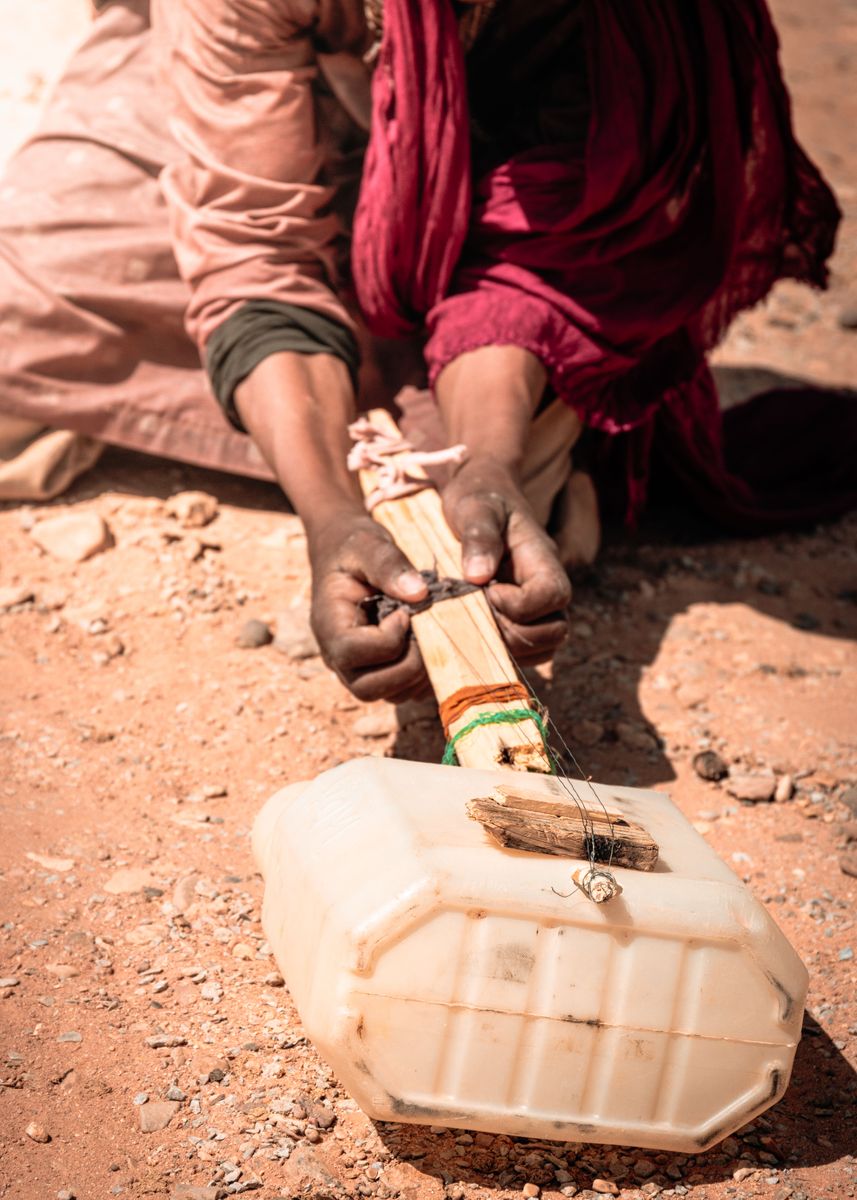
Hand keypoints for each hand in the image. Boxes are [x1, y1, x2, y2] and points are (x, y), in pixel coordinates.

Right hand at [308, 510, 431, 701]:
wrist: (346, 552)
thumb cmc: (354, 546)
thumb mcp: (368, 544)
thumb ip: (389, 564)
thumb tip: (419, 594)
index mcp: (328, 624)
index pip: (352, 652)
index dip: (387, 638)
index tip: (406, 612)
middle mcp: (337, 655)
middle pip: (368, 688)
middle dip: (407, 666)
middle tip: (427, 633)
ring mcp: (356, 667)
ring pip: (388, 695)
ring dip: (418, 673)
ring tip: (432, 637)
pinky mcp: (375, 670)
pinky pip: (401, 691)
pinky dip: (423, 676)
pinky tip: (434, 644)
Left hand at [441, 456, 570, 663]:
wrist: (482, 493)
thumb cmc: (479, 496)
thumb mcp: (475, 507)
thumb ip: (479, 537)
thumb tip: (477, 576)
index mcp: (542, 558)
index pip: (553, 596)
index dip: (519, 605)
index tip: (486, 590)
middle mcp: (547, 585)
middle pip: (556, 630)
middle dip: (514, 633)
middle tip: (479, 614)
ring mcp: (539, 604)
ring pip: (546, 645)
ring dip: (512, 647)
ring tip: (478, 625)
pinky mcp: (525, 616)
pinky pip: (529, 649)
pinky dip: (507, 651)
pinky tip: (479, 631)